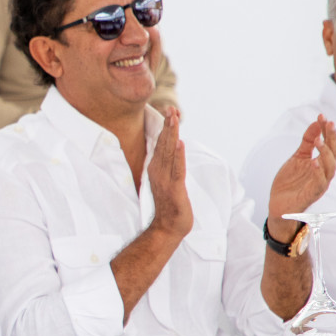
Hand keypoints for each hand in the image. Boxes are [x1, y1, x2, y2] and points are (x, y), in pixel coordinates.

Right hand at [144, 108, 192, 241]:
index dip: (166, 127)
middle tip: (172, 108)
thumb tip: (172, 150)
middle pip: (164, 144)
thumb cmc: (169, 206)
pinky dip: (178, 155)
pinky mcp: (174, 188)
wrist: (167, 228)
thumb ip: (168, 166)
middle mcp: (158, 171)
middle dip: (169, 125)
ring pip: (169, 152)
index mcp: (156, 168)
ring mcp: (165, 179)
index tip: (170, 111)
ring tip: (174, 119)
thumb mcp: (167, 182)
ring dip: (172, 135)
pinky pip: (177, 169)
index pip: (161, 144)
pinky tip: (179, 143)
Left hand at [266, 115, 335, 238]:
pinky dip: (318, 173)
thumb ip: (307, 142)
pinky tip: (313, 161)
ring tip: (318, 141)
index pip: (329, 145)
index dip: (327, 131)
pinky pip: (319, 184)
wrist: (278, 204)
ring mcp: (319, 185)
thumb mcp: (297, 157)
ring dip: (325, 154)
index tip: (322, 116)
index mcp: (322, 164)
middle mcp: (324, 174)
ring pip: (330, 169)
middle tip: (328, 123)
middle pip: (334, 155)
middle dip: (332, 139)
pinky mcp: (311, 195)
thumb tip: (316, 123)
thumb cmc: (290, 182)